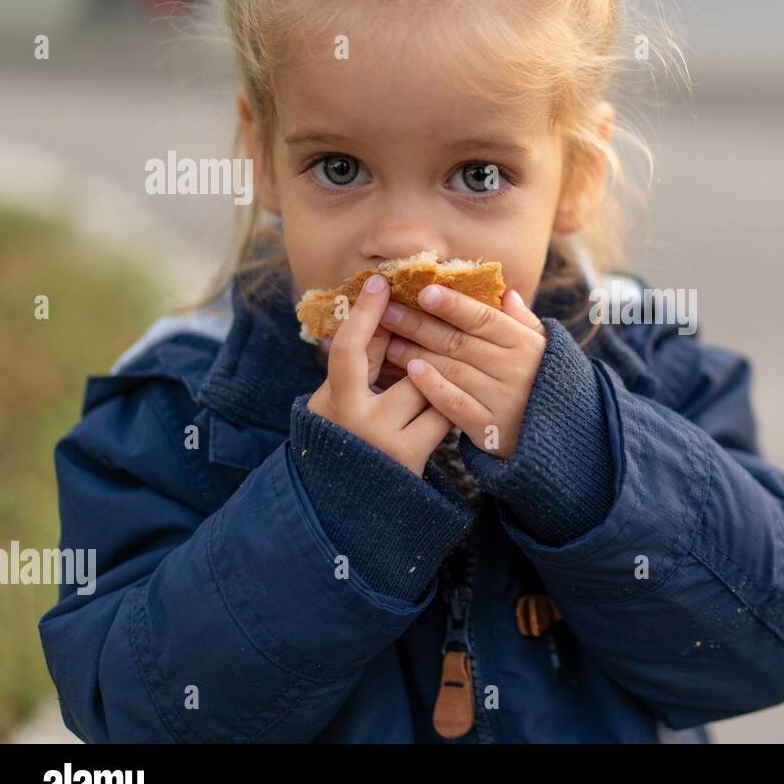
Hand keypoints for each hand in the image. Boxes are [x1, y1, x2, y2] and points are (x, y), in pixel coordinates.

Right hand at [306, 273, 454, 475]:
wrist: (349, 502)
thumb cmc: (347, 437)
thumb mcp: (342, 399)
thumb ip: (363, 363)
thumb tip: (389, 313)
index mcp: (333, 400)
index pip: (347, 348)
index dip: (364, 313)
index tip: (380, 282)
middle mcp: (356, 420)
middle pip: (405, 368)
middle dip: (420, 357)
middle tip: (430, 354)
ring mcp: (385, 440)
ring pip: (429, 390)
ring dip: (438, 384)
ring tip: (442, 387)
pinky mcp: (411, 457)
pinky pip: (443, 416)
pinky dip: (448, 408)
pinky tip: (450, 408)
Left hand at [379, 283, 546, 459]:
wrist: (559, 437)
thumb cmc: (543, 383)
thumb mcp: (543, 349)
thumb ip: (523, 322)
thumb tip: (506, 293)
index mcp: (526, 344)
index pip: (484, 318)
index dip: (452, 304)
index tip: (423, 291)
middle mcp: (516, 369)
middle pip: (460, 342)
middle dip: (420, 324)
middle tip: (388, 311)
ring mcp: (503, 399)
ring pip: (453, 370)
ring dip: (417, 353)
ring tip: (389, 340)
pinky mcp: (490, 427)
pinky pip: (455, 404)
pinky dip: (432, 387)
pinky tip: (411, 372)